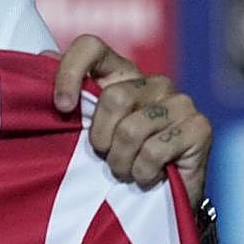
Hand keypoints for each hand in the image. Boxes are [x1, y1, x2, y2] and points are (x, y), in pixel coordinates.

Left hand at [52, 34, 211, 208]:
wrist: (159, 198)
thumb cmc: (117, 157)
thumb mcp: (86, 127)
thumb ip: (70, 94)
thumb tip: (44, 56)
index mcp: (120, 73)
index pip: (91, 46)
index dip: (70, 72)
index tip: (62, 107)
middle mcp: (153, 81)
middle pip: (113, 98)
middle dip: (100, 138)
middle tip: (105, 156)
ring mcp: (180, 101)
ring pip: (131, 129)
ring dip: (120, 161)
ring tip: (125, 170)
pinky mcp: (199, 127)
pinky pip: (154, 150)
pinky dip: (142, 172)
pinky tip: (148, 176)